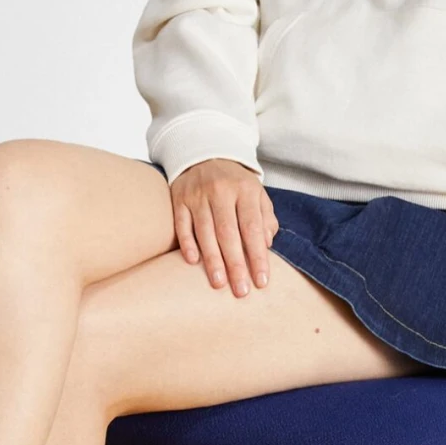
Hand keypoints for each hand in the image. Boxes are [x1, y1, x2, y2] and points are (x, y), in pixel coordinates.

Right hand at [168, 158, 279, 296]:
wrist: (205, 153)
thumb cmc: (235, 183)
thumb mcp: (257, 194)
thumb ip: (266, 218)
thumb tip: (266, 245)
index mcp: (245, 191)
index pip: (253, 228)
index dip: (257, 256)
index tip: (261, 281)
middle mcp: (221, 191)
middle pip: (229, 233)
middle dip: (235, 264)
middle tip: (241, 291)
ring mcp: (197, 195)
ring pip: (205, 231)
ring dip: (212, 260)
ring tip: (219, 283)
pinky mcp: (179, 199)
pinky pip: (182, 224)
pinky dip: (187, 243)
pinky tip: (193, 262)